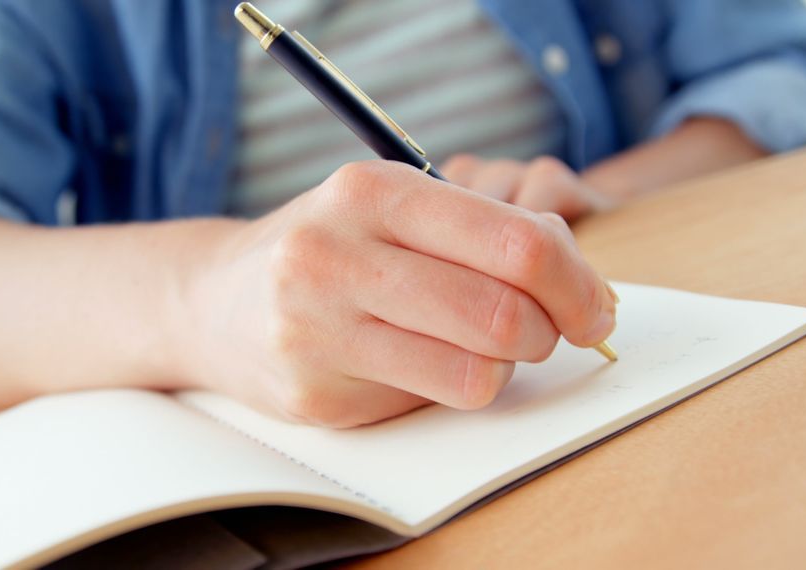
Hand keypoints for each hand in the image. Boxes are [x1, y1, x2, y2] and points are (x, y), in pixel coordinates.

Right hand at [178, 160, 616, 427]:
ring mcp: (318, 332)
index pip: (515, 242)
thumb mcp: (394, 204)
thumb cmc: (328, 247)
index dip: (575, 282)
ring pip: (477, 372)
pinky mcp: (316, 396)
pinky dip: (454, 386)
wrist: (215, 301)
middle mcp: (334, 256)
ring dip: (504, 364)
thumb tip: (582, 283)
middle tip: (545, 330)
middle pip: (503, 313)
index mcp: (369, 191)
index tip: (591, 304)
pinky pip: (433, 402)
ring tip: (481, 344)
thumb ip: (486, 228)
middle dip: (548, 330)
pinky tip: (425, 364)